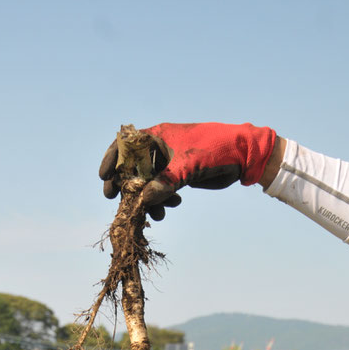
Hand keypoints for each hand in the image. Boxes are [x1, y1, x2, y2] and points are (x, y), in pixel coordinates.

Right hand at [99, 122, 276, 219]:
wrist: (244, 156)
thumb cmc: (216, 149)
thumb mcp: (188, 166)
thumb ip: (164, 183)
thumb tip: (143, 201)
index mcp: (157, 135)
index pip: (125, 144)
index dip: (111, 160)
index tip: (104, 178)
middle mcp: (160, 147)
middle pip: (133, 167)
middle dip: (127, 187)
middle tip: (120, 203)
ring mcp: (169, 162)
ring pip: (148, 183)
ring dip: (148, 200)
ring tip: (158, 214)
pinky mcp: (179, 175)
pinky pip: (162, 190)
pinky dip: (163, 201)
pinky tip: (173, 207)